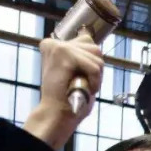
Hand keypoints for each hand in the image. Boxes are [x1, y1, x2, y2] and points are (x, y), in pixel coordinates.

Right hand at [23, 31, 104, 150]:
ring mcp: (58, 47)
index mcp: (53, 45)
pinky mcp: (65, 55)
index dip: (91, 63)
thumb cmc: (67, 97)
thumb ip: (79, 52)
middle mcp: (53, 43)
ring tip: (82, 87)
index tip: (77, 77)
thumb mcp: (74, 70)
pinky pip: (94, 66)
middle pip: (94, 47)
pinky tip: (85, 89)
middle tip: (82, 84)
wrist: (56, 114)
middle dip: (96, 69)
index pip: (86, 41)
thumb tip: (88, 36)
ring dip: (96, 76)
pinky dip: (95, 81)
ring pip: (96, 56)